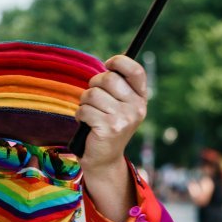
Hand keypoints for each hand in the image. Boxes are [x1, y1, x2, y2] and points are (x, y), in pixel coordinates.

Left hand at [75, 55, 147, 172]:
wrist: (104, 159)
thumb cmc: (107, 126)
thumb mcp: (119, 106)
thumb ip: (118, 86)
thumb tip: (111, 64)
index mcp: (141, 99)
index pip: (136, 71)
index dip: (120, 62)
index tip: (108, 64)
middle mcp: (136, 108)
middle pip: (108, 78)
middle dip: (93, 85)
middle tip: (93, 98)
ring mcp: (124, 118)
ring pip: (92, 94)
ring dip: (84, 103)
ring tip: (90, 114)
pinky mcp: (109, 128)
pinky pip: (84, 110)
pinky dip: (80, 115)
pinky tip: (86, 124)